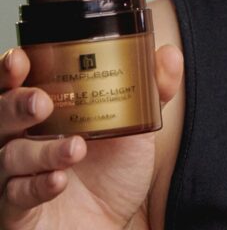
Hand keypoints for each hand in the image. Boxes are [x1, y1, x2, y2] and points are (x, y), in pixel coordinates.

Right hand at [0, 44, 181, 228]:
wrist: (110, 224)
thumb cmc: (112, 173)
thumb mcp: (136, 127)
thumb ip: (152, 90)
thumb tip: (169, 54)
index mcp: (45, 113)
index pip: (16, 84)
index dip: (12, 69)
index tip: (21, 58)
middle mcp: (22, 139)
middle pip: (2, 115)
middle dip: (16, 104)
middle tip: (41, 102)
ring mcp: (14, 176)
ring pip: (10, 155)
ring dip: (43, 150)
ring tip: (76, 147)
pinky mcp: (15, 211)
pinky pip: (15, 196)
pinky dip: (38, 185)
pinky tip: (59, 179)